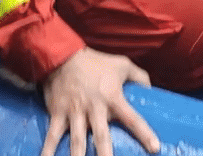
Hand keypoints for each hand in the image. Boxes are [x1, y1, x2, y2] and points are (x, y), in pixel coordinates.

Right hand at [40, 47, 159, 155]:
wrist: (63, 56)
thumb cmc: (96, 62)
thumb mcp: (122, 64)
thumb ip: (139, 76)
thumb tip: (151, 89)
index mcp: (113, 97)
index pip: (132, 118)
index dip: (144, 133)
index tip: (154, 148)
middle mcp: (94, 108)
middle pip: (102, 136)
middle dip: (106, 154)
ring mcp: (75, 112)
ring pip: (77, 140)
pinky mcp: (58, 114)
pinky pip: (53, 136)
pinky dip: (48, 151)